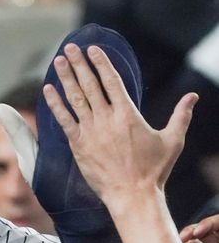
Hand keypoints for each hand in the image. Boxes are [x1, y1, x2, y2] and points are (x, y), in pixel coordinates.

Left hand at [42, 44, 197, 209]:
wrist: (132, 195)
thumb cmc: (154, 170)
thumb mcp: (173, 140)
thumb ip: (181, 115)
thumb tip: (193, 97)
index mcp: (128, 114)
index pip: (111, 80)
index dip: (101, 62)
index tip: (92, 49)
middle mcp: (107, 119)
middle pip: (90, 85)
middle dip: (80, 64)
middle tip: (70, 47)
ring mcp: (91, 131)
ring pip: (75, 98)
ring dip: (66, 78)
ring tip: (59, 60)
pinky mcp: (78, 144)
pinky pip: (64, 120)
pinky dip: (55, 104)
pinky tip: (48, 89)